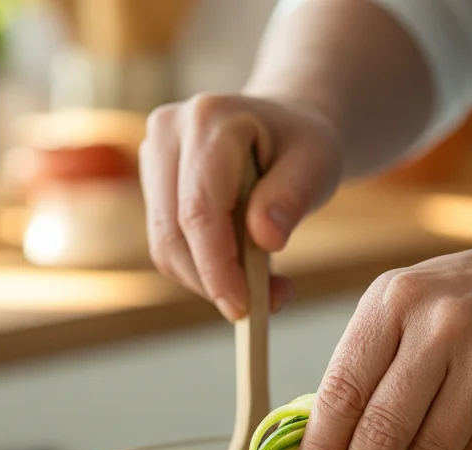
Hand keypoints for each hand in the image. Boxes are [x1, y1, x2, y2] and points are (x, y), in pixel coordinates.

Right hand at [140, 93, 343, 321]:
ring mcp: (154, 155)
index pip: (199, 209)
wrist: (285, 128)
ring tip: (266, 286)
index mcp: (209, 119)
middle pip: (173, 233)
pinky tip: (242, 269)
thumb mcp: (318, 164)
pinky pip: (169, 245)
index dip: (215, 265)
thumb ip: (292, 197)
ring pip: (165, 246)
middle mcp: (168, 131)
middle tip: (266, 306)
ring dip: (209, 281)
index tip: (242, 307)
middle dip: (213, 281)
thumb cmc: (303, 145)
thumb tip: (265, 239)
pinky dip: (204, 270)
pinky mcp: (153, 183)